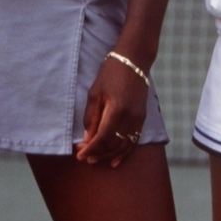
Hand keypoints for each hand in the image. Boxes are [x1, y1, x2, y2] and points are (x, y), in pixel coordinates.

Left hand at [75, 53, 148, 168]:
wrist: (134, 60)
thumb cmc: (111, 73)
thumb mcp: (95, 92)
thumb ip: (91, 117)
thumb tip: (87, 139)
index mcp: (117, 110)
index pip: (103, 138)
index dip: (90, 149)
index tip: (79, 154)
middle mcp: (130, 117)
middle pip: (113, 144)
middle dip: (97, 153)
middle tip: (84, 158)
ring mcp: (138, 118)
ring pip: (124, 146)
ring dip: (109, 155)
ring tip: (96, 160)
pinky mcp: (142, 118)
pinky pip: (133, 141)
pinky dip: (124, 152)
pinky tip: (115, 160)